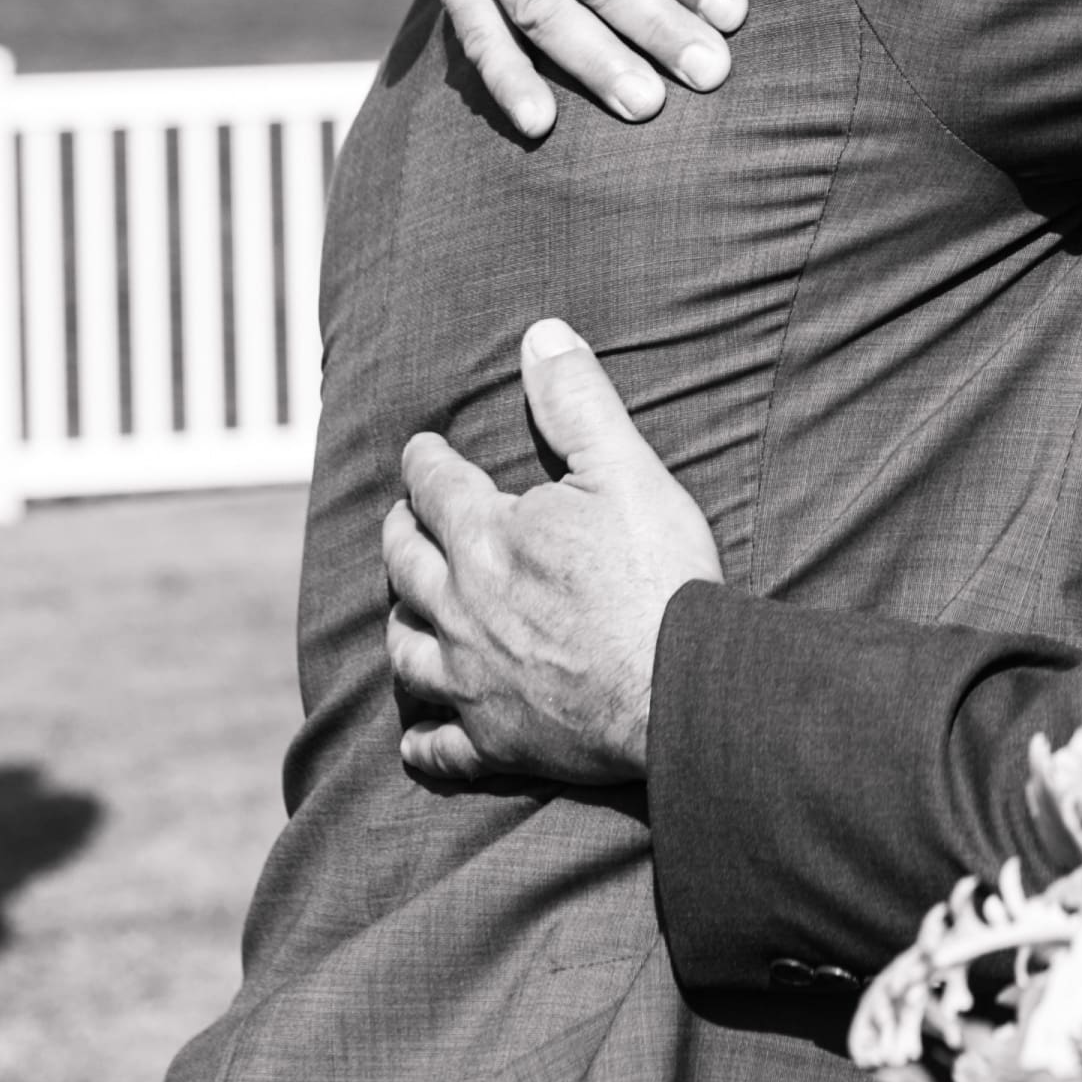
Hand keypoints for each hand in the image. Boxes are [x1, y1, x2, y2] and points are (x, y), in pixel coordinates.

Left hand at [382, 318, 716, 789]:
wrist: (681, 686)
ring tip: (408, 607)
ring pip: (406, 650)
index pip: (434, 485)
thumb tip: (540, 335)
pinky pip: (436, 746)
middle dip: (400, 532)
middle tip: (404, 519)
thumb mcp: (627, 468)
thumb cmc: (657, 575)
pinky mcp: (494, 741)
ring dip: (402, 622)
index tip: (424, 450)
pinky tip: (416, 733)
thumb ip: (577, 401)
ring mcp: (472, 680)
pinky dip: (421, 737)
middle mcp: (461, 608)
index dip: (426, 460)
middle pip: (405, 565)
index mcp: (488, 537)